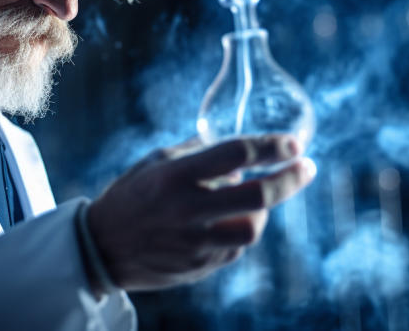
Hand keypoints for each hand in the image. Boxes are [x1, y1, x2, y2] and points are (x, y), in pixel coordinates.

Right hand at [86, 134, 316, 290]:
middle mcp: (187, 209)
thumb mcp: (155, 162)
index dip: (270, 147)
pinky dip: (239, 231)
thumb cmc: (130, 196)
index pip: (234, 154)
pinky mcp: (199, 265)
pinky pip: (234, 247)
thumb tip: (236, 148)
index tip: (293, 143)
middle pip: (256, 196)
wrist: (101, 248)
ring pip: (252, 228)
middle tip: (307, 168)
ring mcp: (195, 242)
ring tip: (257, 201)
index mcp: (176, 176)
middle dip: (289, 180)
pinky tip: (227, 222)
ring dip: (263, 211)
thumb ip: (195, 153)